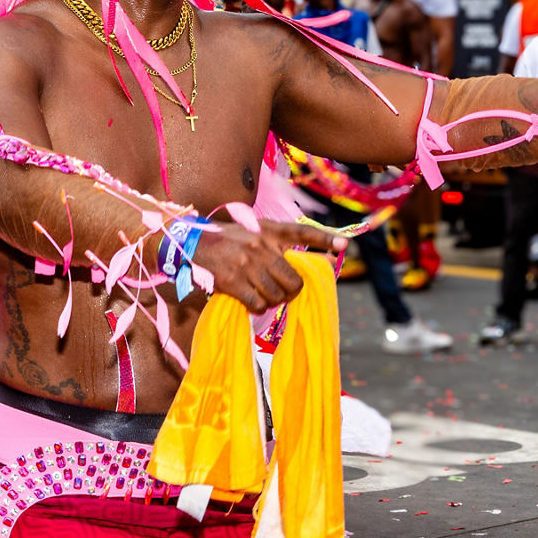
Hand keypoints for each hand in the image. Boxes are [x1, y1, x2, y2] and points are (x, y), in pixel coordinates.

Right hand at [192, 219, 347, 313]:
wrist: (192, 244)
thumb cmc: (227, 239)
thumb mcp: (255, 232)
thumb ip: (282, 244)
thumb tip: (319, 262)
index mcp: (268, 231)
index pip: (302, 231)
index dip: (325, 238)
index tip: (345, 245)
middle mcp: (260, 246)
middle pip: (294, 280)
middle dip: (292, 291)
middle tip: (284, 292)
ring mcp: (247, 264)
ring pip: (277, 295)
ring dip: (273, 300)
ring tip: (263, 294)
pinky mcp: (233, 282)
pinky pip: (258, 304)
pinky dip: (257, 306)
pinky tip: (250, 299)